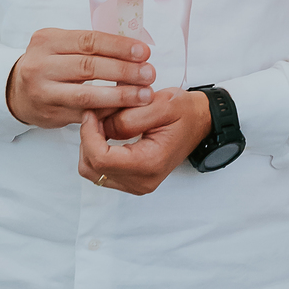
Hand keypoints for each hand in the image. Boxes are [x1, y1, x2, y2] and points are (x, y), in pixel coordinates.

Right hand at [6, 28, 154, 128]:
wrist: (16, 92)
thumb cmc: (49, 64)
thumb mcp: (60, 45)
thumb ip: (89, 46)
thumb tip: (135, 49)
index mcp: (46, 40)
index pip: (88, 40)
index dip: (118, 46)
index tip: (144, 52)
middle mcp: (40, 65)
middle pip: (88, 67)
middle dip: (123, 71)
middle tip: (149, 74)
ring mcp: (43, 92)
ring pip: (86, 95)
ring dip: (120, 95)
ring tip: (144, 95)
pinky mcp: (50, 115)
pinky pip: (85, 114)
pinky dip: (108, 112)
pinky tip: (128, 110)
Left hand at [79, 88, 212, 194]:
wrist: (200, 122)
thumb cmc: (185, 112)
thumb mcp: (160, 104)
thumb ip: (129, 117)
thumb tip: (101, 126)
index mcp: (150, 163)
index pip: (101, 159)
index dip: (88, 134)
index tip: (92, 112)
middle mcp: (142, 181)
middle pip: (91, 167)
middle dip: (88, 138)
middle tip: (98, 114)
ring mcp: (136, 184)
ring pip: (91, 170)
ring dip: (90, 144)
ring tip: (103, 122)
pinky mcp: (131, 181)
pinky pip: (100, 170)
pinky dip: (96, 150)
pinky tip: (107, 132)